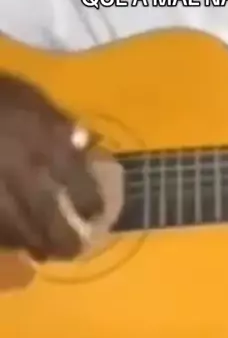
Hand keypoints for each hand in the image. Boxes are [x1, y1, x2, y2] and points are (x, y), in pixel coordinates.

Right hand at [0, 74, 102, 260]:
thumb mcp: (32, 98)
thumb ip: (59, 122)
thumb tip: (85, 142)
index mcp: (43, 140)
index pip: (75, 177)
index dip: (89, 198)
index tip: (97, 212)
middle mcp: (22, 169)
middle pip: (45, 213)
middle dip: (62, 236)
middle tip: (75, 250)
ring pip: (15, 227)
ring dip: (32, 243)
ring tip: (44, 252)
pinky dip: (4, 238)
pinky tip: (11, 242)